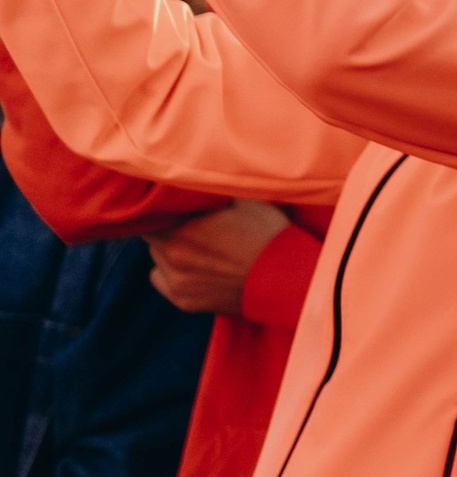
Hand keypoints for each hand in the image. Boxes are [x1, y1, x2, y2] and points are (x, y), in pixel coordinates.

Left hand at [146, 199, 290, 315]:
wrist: (286, 280)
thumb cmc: (269, 235)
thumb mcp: (246, 200)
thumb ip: (214, 190)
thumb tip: (199, 176)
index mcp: (184, 229)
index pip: (150, 214)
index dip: (160, 206)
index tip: (173, 203)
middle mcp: (174, 256)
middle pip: (151, 235)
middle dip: (165, 226)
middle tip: (187, 221)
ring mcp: (177, 282)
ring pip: (156, 256)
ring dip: (168, 248)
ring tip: (196, 245)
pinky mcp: (184, 301)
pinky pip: (160, 279)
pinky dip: (169, 271)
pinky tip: (193, 266)